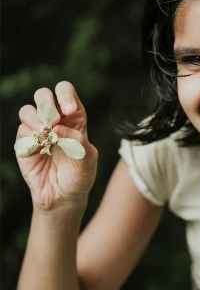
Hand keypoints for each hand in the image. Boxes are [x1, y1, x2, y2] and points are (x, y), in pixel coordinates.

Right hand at [15, 82, 97, 209]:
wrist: (65, 198)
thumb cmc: (80, 175)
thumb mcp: (88, 158)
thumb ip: (77, 141)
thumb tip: (58, 128)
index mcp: (73, 117)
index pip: (65, 92)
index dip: (66, 95)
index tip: (70, 110)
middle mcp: (54, 120)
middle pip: (42, 94)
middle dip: (46, 102)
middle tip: (56, 120)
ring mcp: (37, 132)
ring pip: (27, 110)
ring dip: (36, 118)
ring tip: (46, 133)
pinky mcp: (24, 145)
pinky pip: (21, 132)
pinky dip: (30, 136)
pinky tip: (40, 148)